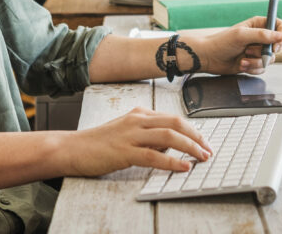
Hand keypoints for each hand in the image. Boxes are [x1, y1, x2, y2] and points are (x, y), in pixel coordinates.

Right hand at [60, 107, 211, 175]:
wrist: (72, 148)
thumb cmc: (99, 143)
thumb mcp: (127, 133)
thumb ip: (148, 135)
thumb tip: (170, 144)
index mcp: (139, 114)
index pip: (174, 118)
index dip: (193, 130)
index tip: (204, 142)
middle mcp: (137, 120)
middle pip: (176, 123)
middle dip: (197, 137)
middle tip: (208, 150)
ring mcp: (131, 135)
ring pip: (169, 136)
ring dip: (190, 147)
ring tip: (201, 158)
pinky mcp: (124, 151)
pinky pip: (153, 156)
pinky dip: (172, 161)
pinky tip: (183, 167)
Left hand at [189, 16, 281, 74]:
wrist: (209, 58)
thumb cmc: (221, 42)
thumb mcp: (241, 35)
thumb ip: (262, 35)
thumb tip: (280, 36)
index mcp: (259, 24)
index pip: (280, 26)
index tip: (278, 43)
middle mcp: (260, 37)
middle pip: (278, 45)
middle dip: (266, 52)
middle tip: (252, 51)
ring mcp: (258, 51)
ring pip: (270, 59)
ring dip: (256, 62)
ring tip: (242, 58)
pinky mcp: (254, 62)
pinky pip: (262, 68)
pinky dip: (252, 68)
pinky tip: (241, 64)